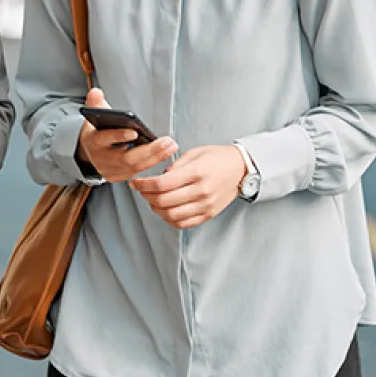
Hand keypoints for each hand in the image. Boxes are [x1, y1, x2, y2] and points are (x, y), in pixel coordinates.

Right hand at [76, 88, 176, 182]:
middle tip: (166, 142)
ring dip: (155, 157)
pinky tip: (164, 154)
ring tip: (170, 146)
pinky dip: (151, 162)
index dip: (119, 136)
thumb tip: (96, 92)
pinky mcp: (117, 177)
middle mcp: (100, 159)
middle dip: (148, 150)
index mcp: (93, 141)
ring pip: (135, 167)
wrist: (87, 152)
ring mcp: (109, 171)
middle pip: (126, 158)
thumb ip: (95, 103)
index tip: (134, 131)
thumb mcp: (94, 115)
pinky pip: (137, 172)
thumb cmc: (96, 130)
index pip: (104, 139)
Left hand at [130, 144, 246, 228]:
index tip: (135, 182)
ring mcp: (206, 205)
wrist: (240, 169)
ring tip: (152, 200)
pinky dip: (169, 219)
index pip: (162, 184)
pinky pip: (183, 223)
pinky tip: (164, 210)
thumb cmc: (217, 158)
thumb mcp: (194, 153)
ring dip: (156, 209)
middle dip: (146, 196)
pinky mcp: (208, 214)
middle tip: (141, 190)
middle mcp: (201, 191)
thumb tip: (158, 178)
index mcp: (196, 173)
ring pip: (171, 215)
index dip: (143, 184)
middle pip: (164, 201)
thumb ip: (174, 166)